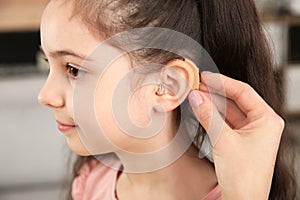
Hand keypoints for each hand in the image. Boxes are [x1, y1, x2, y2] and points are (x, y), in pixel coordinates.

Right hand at [188, 72, 283, 199]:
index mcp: (267, 120)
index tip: (205, 76)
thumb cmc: (244, 176)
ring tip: (195, 96)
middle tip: (196, 86)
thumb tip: (195, 96)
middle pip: (236, 100)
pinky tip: (201, 110)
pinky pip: (226, 122)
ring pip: (230, 111)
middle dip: (215, 93)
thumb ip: (208, 115)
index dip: (223, 82)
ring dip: (212, 104)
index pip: (243, 92)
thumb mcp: (223, 140)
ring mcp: (251, 132)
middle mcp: (261, 124)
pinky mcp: (241, 140)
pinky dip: (213, 116)